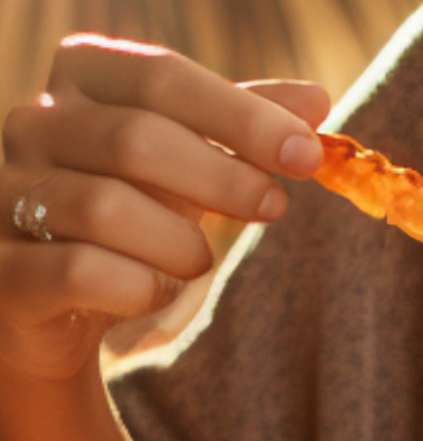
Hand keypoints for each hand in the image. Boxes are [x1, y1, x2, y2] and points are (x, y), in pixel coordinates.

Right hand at [0, 33, 329, 379]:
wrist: (61, 309)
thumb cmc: (137, 222)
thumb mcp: (193, 167)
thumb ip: (243, 132)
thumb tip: (317, 102)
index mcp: (81, 82)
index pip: (159, 75)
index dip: (240, 115)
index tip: (306, 154)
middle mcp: (32, 127)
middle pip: (134, 138)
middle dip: (221, 177)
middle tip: (274, 207)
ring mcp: (7, 196)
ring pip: (103, 208)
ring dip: (177, 244)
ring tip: (197, 262)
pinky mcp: (6, 271)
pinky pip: (79, 271)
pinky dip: (137, 287)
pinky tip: (153, 293)